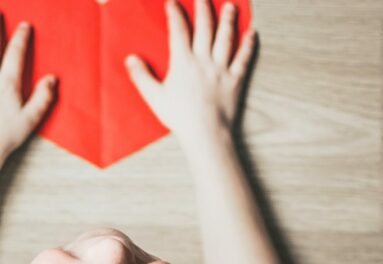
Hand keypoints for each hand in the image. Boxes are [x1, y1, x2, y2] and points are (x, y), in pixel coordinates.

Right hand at [124, 0, 254, 145]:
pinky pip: (243, 59)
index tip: (173, 2)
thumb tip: (130, 59)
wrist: (206, 132)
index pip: (178, 31)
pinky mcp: (235, 80)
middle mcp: (204, 60)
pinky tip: (252, 33)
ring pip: (226, 38)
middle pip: (205, 28)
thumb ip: (141, 76)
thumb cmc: (179, 116)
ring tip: (231, 6)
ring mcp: (221, 69)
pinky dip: (248, 45)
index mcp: (183, 62)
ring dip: (228, 20)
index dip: (175, 14)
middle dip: (204, 8)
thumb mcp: (154, 97)